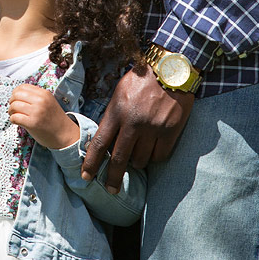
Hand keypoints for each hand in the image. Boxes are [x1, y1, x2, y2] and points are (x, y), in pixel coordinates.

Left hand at [9, 84, 79, 149]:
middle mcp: (40, 101)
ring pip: (14, 106)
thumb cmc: (54, 119)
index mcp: (44, 94)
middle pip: (16, 95)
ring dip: (11, 111)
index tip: (16, 99)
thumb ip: (35, 96)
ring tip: (14, 115)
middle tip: (13, 108)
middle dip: (11, 101)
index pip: (23, 87)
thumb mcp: (48, 102)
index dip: (16, 93)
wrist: (64, 134)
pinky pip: (15, 117)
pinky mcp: (32, 123)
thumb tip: (16, 94)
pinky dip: (13, 119)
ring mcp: (36, 112)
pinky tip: (16, 122)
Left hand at [82, 65, 193, 191]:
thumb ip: (112, 116)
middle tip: (110, 190)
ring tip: (136, 157)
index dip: (92, 163)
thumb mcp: (119, 93)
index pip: (100, 143)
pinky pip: (160, 156)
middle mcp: (134, 122)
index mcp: (117, 111)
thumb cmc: (142, 79)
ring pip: (141, 160)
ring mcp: (153, 128)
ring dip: (136, 163)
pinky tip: (152, 152)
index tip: (86, 176)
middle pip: (120, 158)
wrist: (172, 69)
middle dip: (113, 178)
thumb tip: (105, 141)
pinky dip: (154, 157)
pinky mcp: (171, 131)